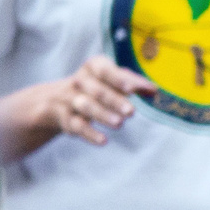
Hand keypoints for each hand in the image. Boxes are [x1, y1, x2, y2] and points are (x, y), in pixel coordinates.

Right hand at [30, 56, 153, 147]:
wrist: (55, 100)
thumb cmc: (96, 87)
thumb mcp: (110, 80)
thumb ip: (132, 83)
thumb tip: (154, 91)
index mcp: (93, 68)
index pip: (105, 71)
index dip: (119, 79)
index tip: (133, 89)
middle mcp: (80, 81)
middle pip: (97, 90)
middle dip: (114, 100)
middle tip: (131, 112)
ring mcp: (70, 100)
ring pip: (86, 106)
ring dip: (102, 115)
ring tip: (119, 123)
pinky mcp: (66, 119)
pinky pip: (77, 126)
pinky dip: (90, 134)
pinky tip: (103, 141)